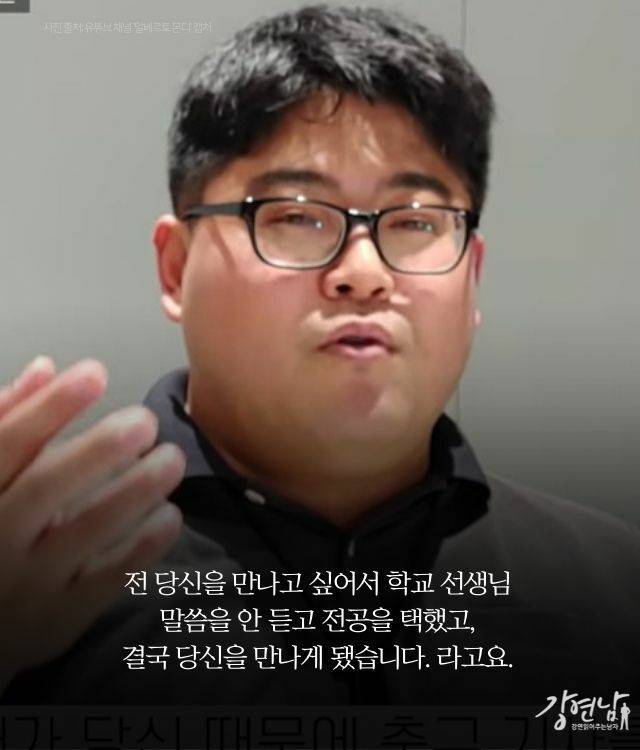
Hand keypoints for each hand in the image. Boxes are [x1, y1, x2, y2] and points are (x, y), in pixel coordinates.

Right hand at [0, 357, 184, 688]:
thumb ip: (5, 423)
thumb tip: (44, 367)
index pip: (7, 444)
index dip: (50, 406)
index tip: (95, 373)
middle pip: (45, 487)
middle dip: (98, 449)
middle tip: (145, 420)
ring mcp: (27, 583)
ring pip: (85, 532)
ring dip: (135, 490)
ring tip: (172, 459)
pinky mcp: (61, 617)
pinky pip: (108, 579)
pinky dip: (144, 545)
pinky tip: (170, 513)